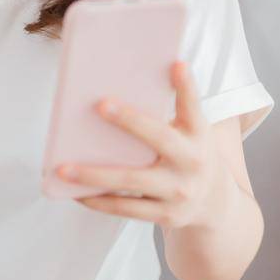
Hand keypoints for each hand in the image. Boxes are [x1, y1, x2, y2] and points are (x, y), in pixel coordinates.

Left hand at [55, 60, 231, 229]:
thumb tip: (115, 92)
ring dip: (95, 174)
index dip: (186, 86)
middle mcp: (192, 161)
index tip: (177, 64)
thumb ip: (166, 113)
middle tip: (100, 104)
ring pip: (132, 180)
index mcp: (198, 133)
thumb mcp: (190, 131)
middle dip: (130, 121)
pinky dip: (99, 200)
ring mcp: (179, 191)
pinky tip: (76, 192)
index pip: (193, 105)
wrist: (215, 203)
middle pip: (160, 138)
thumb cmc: (189, 153)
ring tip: (64, 168)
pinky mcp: (166, 215)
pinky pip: (126, 208)